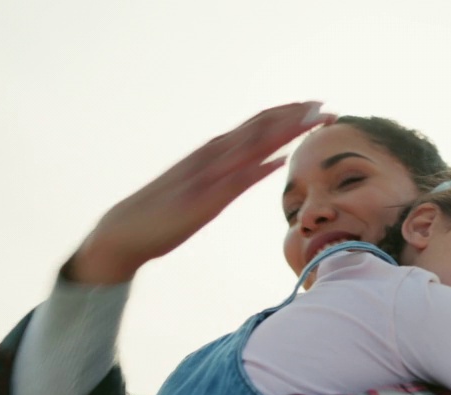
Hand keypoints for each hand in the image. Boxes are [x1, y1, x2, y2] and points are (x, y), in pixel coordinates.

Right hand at [68, 101, 333, 283]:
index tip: (315, 107)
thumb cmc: (168, 212)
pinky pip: (234, 181)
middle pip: (259, 127)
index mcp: (215, 152)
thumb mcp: (211, 187)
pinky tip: (280, 161)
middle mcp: (212, 156)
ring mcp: (207, 176)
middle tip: (325, 107)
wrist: (126, 232)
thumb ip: (239, 170)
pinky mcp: (203, 200)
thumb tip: (272, 159)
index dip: (288, 114)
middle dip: (293, 116)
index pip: (257, 125)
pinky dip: (257, 169)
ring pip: (250, 145)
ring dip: (283, 131)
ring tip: (311, 121)